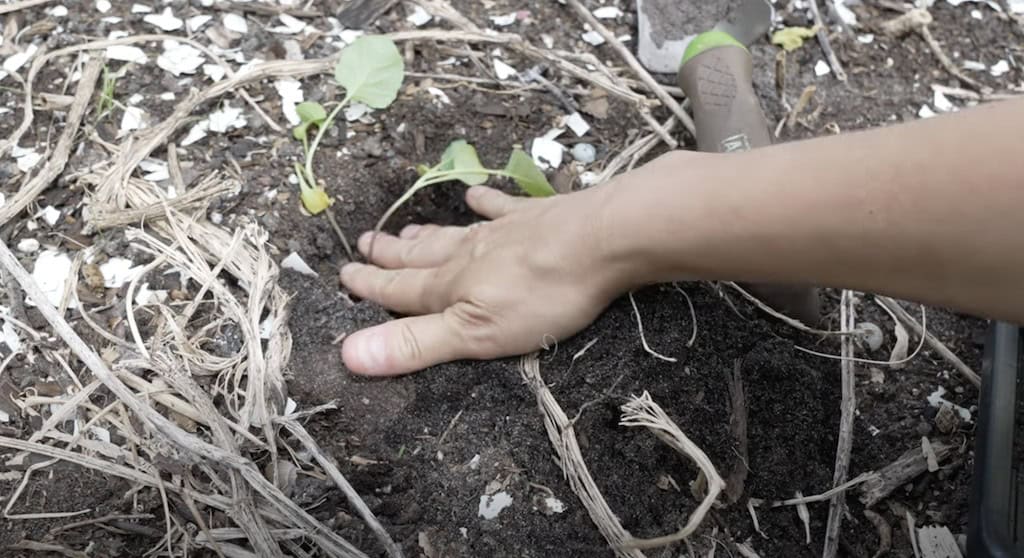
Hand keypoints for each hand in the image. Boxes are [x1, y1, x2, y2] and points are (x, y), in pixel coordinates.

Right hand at [339, 184, 625, 375]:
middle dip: (390, 256)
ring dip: (427, 234)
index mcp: (452, 287)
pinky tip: (475, 194)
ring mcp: (503, 231)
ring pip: (453, 234)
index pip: (401, 290)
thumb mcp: (475, 333)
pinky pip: (502, 207)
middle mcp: (469, 254)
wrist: (603, 239)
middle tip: (364, 243)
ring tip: (405, 230)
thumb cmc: (542, 294)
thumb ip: (416, 343)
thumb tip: (348, 353)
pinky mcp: (537, 217)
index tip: (344, 275)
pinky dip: (485, 202)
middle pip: (421, 257)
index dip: (371, 287)